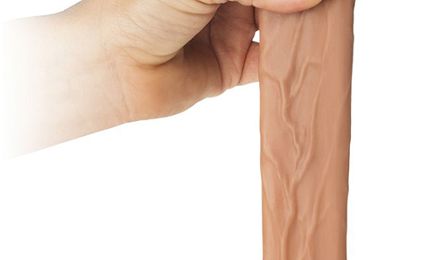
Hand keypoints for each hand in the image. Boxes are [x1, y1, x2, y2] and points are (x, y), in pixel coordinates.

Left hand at [102, 0, 321, 120]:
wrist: (114, 67)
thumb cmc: (142, 9)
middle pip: (276, 0)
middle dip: (303, 4)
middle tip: (331, 8)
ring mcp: (231, 31)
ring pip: (279, 28)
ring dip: (301, 30)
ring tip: (329, 30)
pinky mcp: (233, 67)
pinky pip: (270, 65)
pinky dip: (290, 65)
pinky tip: (309, 61)